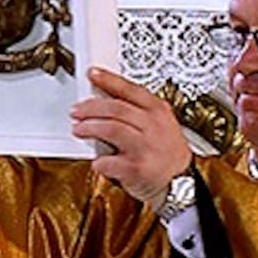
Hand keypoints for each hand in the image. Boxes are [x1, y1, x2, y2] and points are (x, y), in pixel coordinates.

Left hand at [70, 67, 191, 207]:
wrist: (181, 183)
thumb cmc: (165, 153)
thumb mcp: (160, 124)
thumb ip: (136, 111)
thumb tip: (103, 100)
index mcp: (158, 111)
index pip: (130, 89)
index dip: (108, 80)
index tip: (92, 74)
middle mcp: (153, 127)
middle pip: (116, 108)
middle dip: (91, 108)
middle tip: (76, 111)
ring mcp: (146, 147)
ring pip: (111, 129)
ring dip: (90, 128)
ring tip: (79, 129)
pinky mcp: (137, 169)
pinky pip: (110, 161)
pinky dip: (99, 161)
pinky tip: (97, 160)